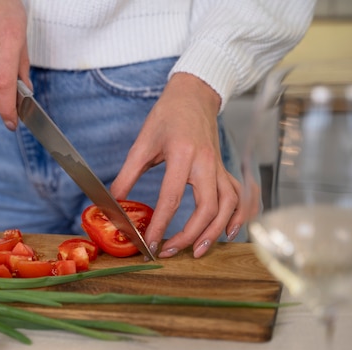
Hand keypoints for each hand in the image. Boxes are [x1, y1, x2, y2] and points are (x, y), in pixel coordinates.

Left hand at [110, 73, 246, 257]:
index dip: (161, 224)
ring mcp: (219, 167)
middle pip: (208, 207)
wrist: (194, 95)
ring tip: (199, 250)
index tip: (150, 243)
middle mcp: (206, 163)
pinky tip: (229, 231)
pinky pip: (238, 196)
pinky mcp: (224, 169)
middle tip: (172, 251)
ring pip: (228, 205)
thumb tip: (113, 202)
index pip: (172, 198)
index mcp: (183, 155)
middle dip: (191, 235)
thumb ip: (127, 174)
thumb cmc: (167, 116)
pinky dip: (238, 216)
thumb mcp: (142, 142)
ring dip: (216, 231)